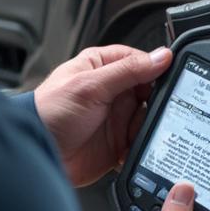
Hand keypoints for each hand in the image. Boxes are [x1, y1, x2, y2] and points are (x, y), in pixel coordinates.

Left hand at [34, 45, 171, 186]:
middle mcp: (111, 91)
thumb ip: (127, 70)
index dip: (156, 68)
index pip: (139, 60)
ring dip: (149, 126)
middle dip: (156, 102)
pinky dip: (143, 145)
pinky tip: (136, 146)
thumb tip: (161, 56)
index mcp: (101, 67)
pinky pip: (141, 142)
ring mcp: (115, 118)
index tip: (171, 77)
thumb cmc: (49, 113)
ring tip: (141, 131)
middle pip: (149, 91)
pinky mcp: (117, 143)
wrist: (38, 154)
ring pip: (148, 118)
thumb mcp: (90, 86)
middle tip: (160, 109)